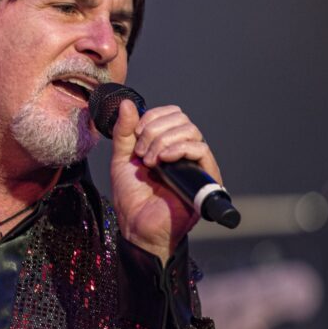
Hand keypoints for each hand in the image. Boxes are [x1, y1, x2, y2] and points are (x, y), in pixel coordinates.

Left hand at [109, 100, 222, 263]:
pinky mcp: (205, 178)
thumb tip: (127, 103)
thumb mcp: (122, 158)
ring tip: (150, 161)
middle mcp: (184, 152)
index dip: (153, 117)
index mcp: (167, 145)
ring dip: (164, 140)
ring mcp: (195, 164)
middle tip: (141, 152)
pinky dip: (180, 148)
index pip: (171, 114)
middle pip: (181, 119)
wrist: (137, 225)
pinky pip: (201, 150)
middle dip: (155, 130)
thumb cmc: (131, 197)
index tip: (136, 134)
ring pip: (191, 131)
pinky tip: (163, 160)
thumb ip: (125, 131)